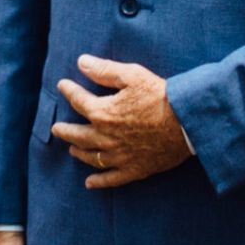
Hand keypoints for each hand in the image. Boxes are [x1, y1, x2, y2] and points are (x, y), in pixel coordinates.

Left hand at [51, 55, 190, 188]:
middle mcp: (106, 137)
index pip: (78, 101)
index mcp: (103, 113)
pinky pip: (111, 178)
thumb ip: (105, 70)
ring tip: (72, 150)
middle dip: (65, 130)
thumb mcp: (132, 75)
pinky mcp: (134, 169)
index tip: (62, 85)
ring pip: (91, 157)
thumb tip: (82, 62)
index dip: (68, 91)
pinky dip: (99, 181)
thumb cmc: (160, 96)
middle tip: (56, 128)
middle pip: (78, 135)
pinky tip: (90, 183)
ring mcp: (119, 156)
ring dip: (79, 152)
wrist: (187, 122)